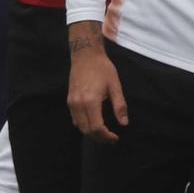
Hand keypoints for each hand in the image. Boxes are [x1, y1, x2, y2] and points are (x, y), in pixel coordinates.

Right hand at [67, 26, 126, 143]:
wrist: (85, 55)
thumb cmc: (102, 68)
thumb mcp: (115, 85)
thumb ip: (119, 106)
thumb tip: (124, 123)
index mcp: (91, 101)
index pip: (96, 128)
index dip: (106, 137)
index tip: (115, 137)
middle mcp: (79, 104)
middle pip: (87, 130)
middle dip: (99, 138)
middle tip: (111, 138)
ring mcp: (72, 103)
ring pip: (80, 126)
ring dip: (91, 133)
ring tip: (103, 132)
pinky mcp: (69, 100)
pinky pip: (75, 119)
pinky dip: (84, 125)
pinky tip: (94, 122)